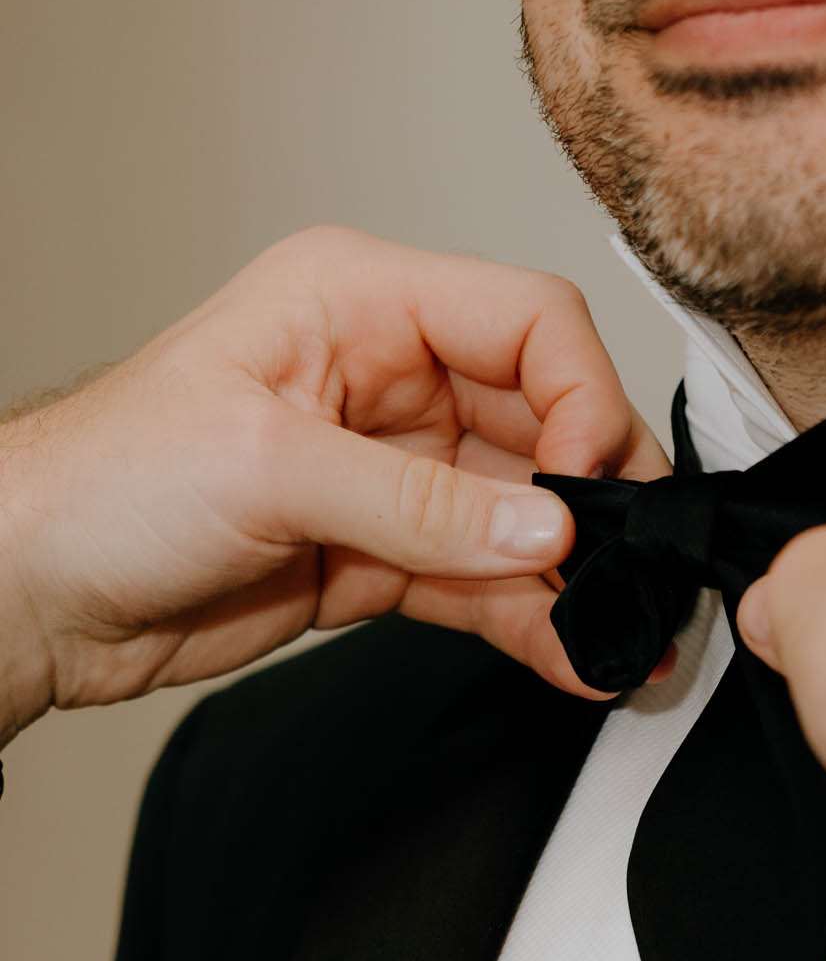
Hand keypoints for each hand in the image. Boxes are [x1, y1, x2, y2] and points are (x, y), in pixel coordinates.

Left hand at [0, 227, 670, 745]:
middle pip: (544, 422)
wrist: (37, 591)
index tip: (586, 488)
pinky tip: (570, 657)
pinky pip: (484, 584)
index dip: (581, 398)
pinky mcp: (383, 557)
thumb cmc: (104, 483)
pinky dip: (531, 622)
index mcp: (358, 304)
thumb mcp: (268, 468)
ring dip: (575, 580)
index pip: (526, 322)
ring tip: (620, 638)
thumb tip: (545, 527)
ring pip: (523, 518)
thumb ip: (420, 504)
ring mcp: (391, 474)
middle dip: (594, 500)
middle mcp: (387, 379)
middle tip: (630, 571)